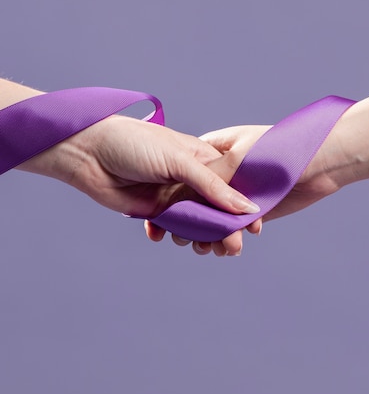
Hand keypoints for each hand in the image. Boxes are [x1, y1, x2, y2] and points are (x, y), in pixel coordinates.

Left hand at [18, 114, 259, 235]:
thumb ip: (213, 187)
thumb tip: (247, 208)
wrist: (88, 153)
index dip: (244, 209)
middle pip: (216, 211)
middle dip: (223, 231)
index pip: (232, 187)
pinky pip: (169, 229)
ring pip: (194, 224)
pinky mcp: (152, 210)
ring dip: (197, 237)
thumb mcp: (179, 161)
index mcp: (202, 160)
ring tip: (194, 244)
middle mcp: (189, 179)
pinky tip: (159, 234)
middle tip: (229, 249)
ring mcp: (171, 196)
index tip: (254, 230)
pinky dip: (168, 235)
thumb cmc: (134, 144)